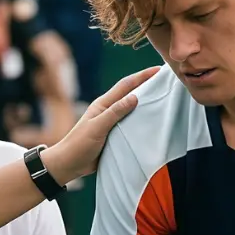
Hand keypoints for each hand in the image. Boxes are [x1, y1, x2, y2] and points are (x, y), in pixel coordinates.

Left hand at [40, 68, 156, 181]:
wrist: (69, 164)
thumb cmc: (79, 144)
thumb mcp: (97, 127)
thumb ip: (115, 112)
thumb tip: (135, 96)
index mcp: (103, 104)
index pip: (126, 85)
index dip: (142, 76)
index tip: (158, 70)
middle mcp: (109, 110)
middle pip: (131, 93)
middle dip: (147, 84)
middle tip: (165, 80)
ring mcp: (112, 122)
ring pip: (132, 108)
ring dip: (146, 102)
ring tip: (164, 97)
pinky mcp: (115, 134)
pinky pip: (131, 123)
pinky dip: (142, 119)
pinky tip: (153, 121)